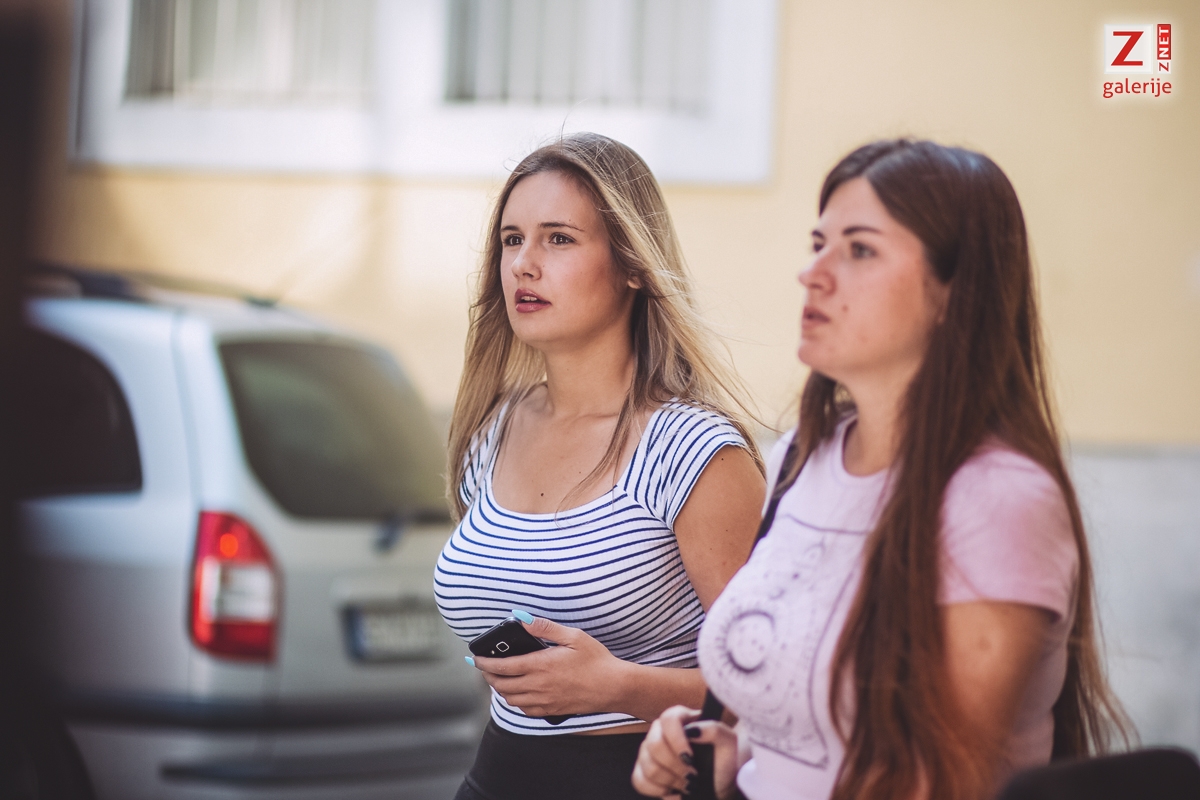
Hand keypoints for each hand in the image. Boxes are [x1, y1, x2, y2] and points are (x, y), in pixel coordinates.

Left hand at [469, 614, 627, 717]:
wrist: (614, 687)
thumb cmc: (596, 660)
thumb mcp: (573, 636)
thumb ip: (544, 628)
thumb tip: (522, 620)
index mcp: (540, 665)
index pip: (501, 666)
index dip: (484, 663)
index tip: (475, 658)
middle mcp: (538, 686)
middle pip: (501, 685)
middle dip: (488, 676)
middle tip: (484, 667)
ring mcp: (544, 701)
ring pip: (510, 699)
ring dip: (500, 689)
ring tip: (500, 678)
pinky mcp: (551, 710)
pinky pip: (525, 710)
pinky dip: (515, 701)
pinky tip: (519, 692)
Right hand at [632, 705, 738, 798]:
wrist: (720, 784)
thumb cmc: (724, 762)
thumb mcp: (729, 744)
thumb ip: (715, 729)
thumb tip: (693, 730)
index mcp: (681, 718)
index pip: (668, 719)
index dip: (677, 740)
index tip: (690, 757)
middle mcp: (661, 731)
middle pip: (654, 745)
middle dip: (675, 766)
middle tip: (692, 775)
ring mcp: (649, 751)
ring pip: (648, 765)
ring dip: (671, 780)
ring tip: (687, 784)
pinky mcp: (642, 771)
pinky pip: (639, 781)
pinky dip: (659, 790)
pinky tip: (675, 791)